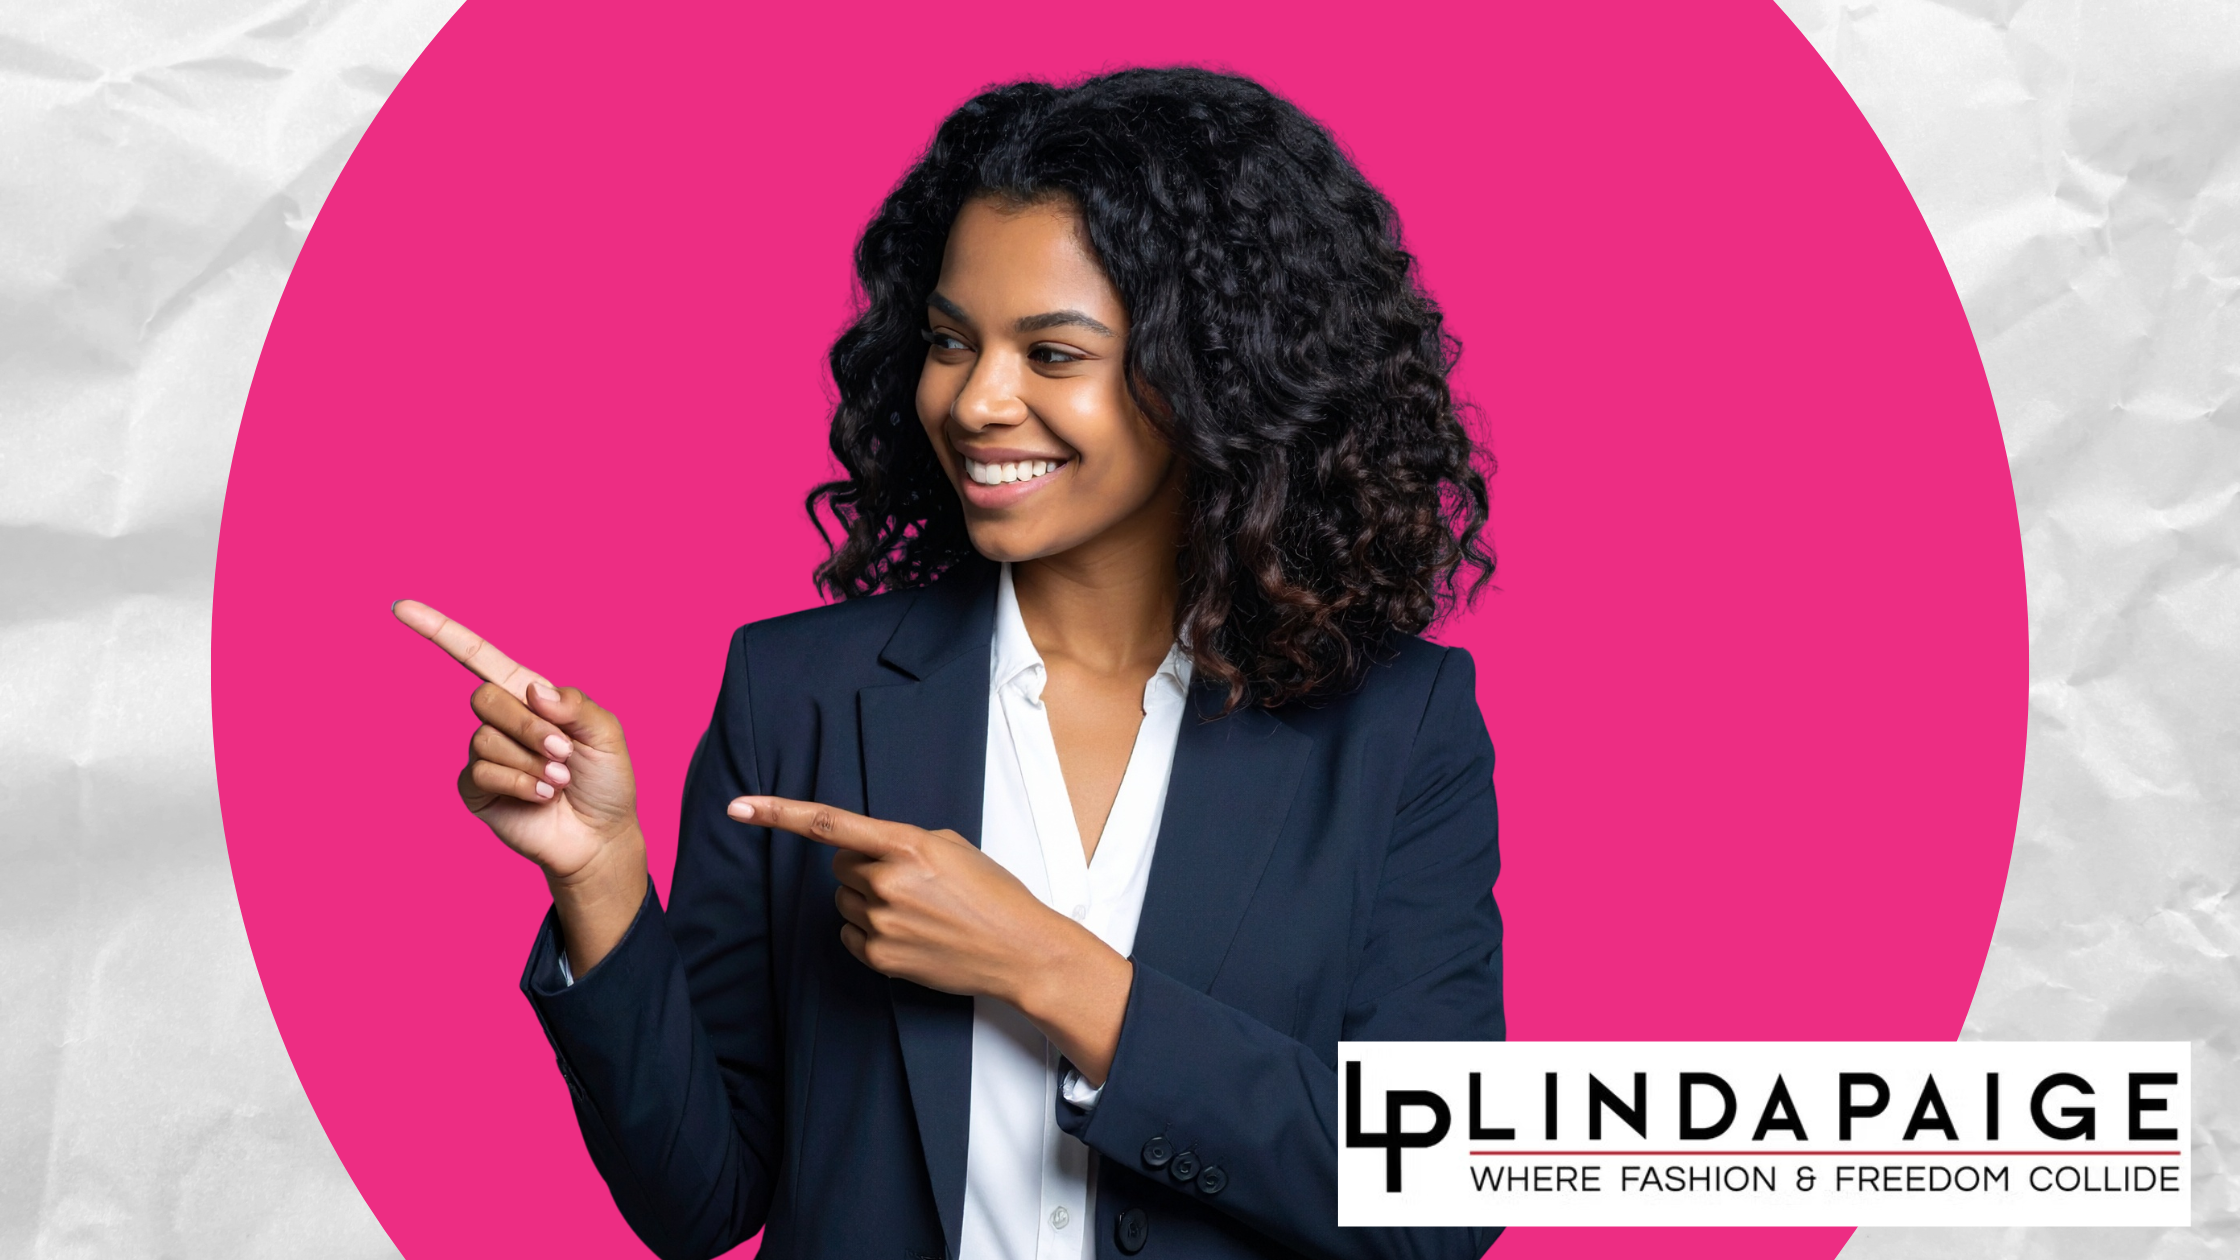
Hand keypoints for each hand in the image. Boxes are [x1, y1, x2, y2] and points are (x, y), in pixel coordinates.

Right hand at [395, 599, 647, 969]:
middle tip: (563, 752)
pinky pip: (481, 772)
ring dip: (530, 760)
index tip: (402, 607)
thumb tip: (530, 690)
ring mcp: (485, 756)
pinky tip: (541, 795)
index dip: (440, 630)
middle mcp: (502, 721)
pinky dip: (519, 782)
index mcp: (529, 697)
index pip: (477, 657)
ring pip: (485, 739)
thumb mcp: (606, 734)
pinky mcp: (475, 790)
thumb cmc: (606, 781)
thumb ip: (574, 704)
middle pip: (484, 698)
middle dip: (529, 727)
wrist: (600, 837)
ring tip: (557, 781)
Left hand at [729, 795, 1134, 1083]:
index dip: (778, 813)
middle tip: (906, 881)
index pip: (828, 824)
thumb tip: (870, 852)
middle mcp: (887, 882)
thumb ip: (904, 842)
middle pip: (838, 867)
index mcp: (906, 845)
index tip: (739, 807)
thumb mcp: (953, 848)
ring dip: (868, 901)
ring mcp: (881, 922)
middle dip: (862, 869)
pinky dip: (869, 931)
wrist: (1019, 950)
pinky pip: (849, 935)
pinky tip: (908, 933)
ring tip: (916, 911)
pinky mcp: (880, 956)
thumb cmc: (994, 895)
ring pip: (844, 901)